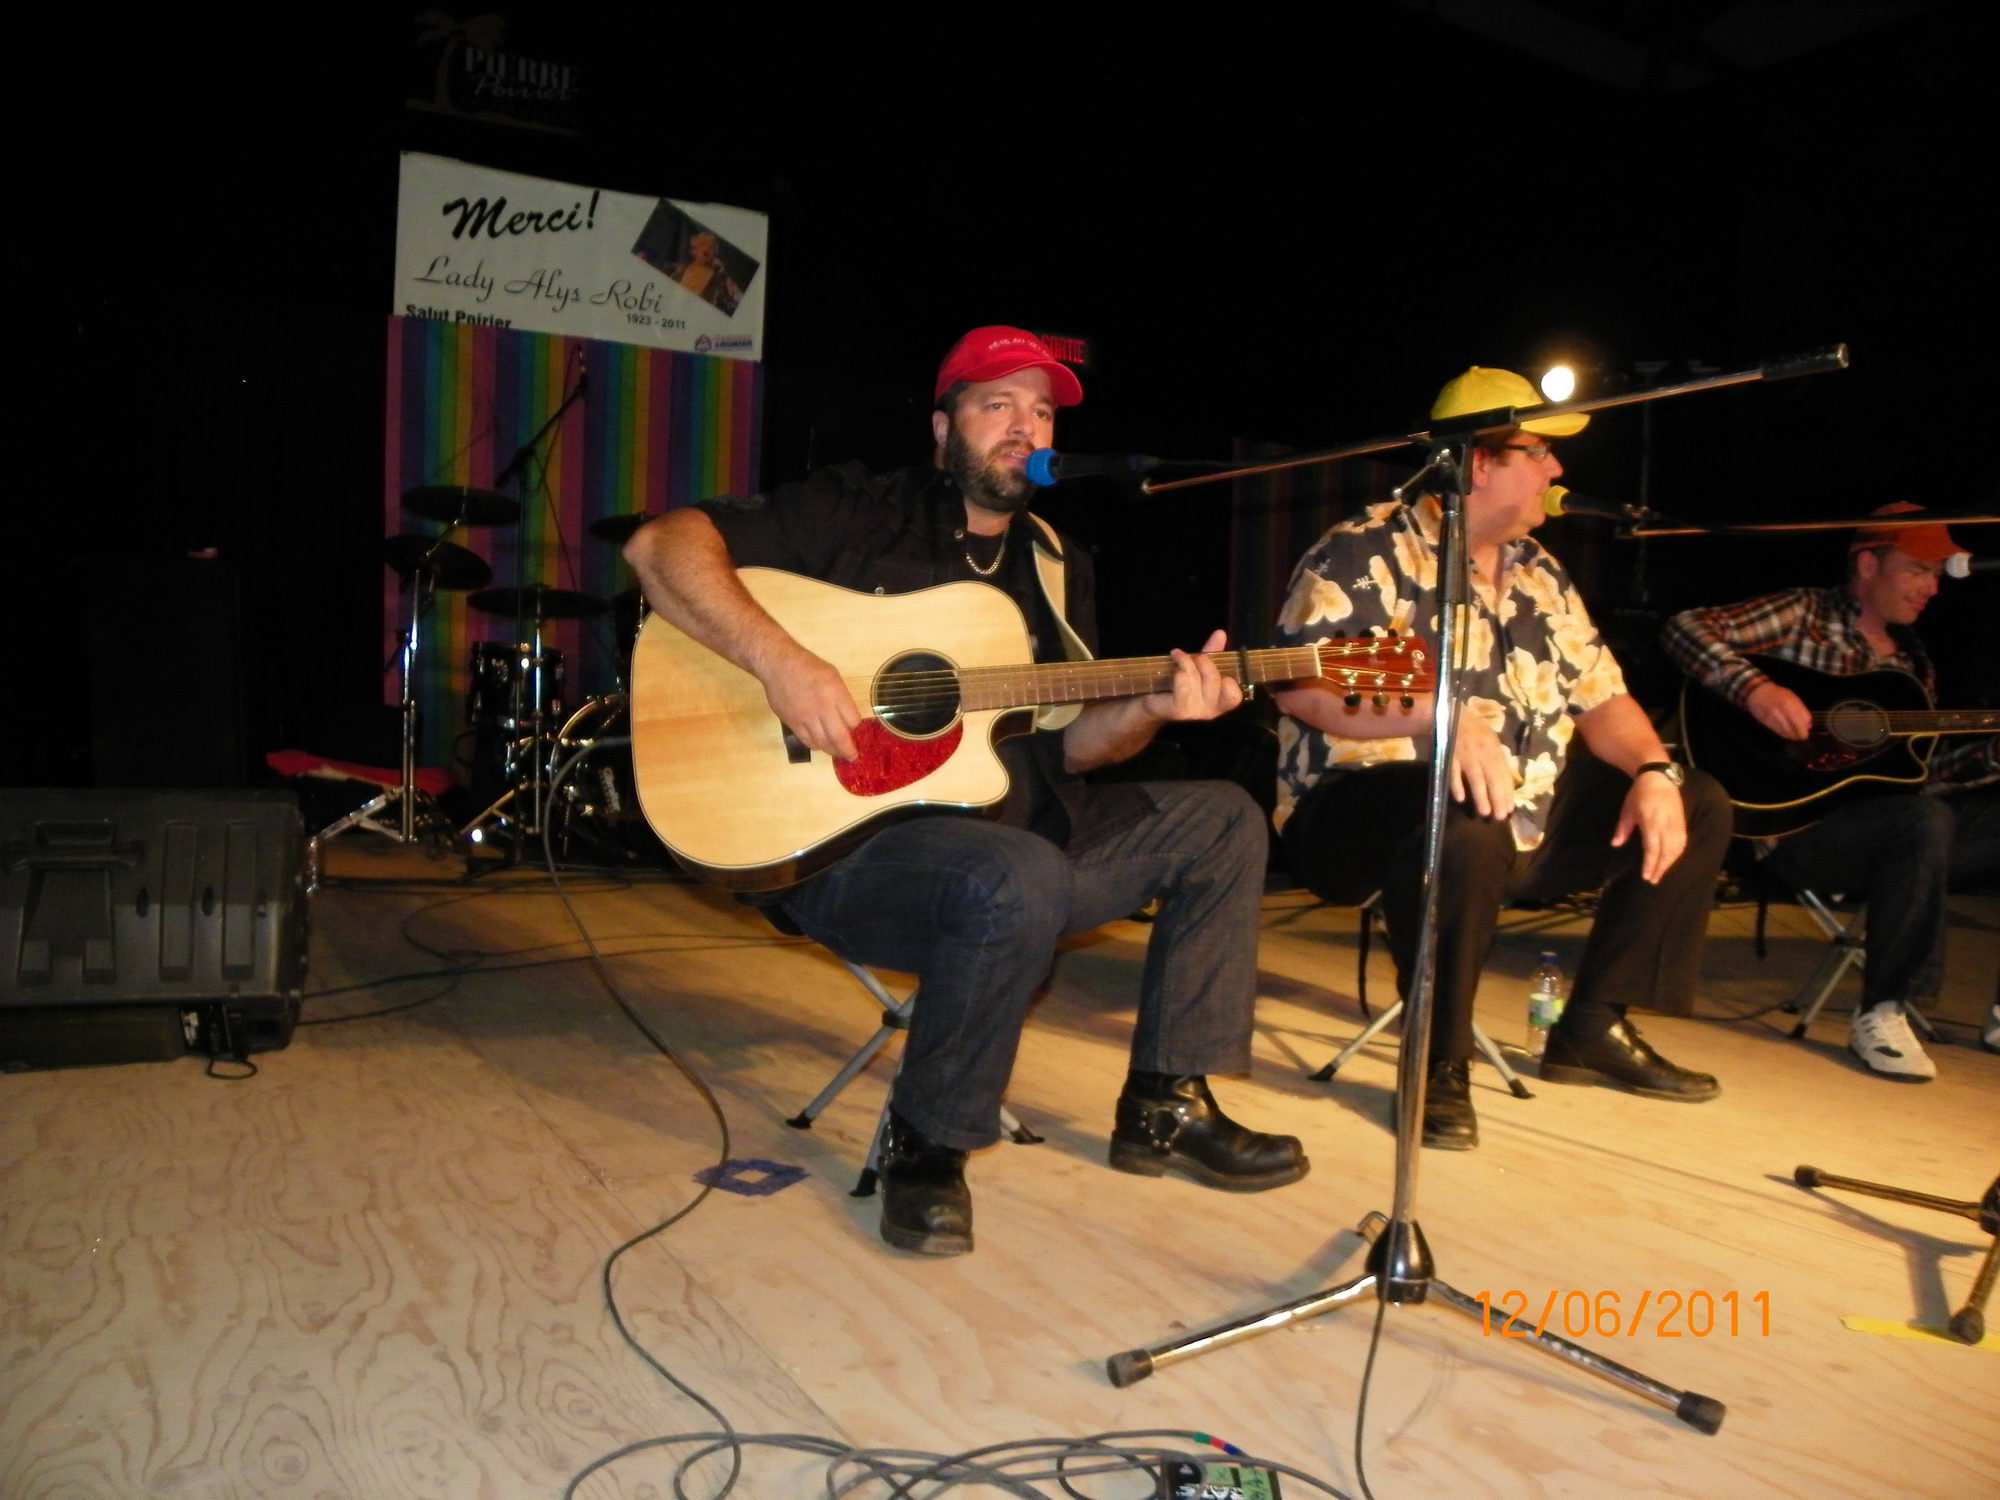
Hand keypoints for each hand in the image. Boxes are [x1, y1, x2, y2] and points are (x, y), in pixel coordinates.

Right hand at [762, 645, 863, 760]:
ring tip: (837, 752)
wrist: (778, 666)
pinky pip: (807, 741)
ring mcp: (806, 718)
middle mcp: (822, 708)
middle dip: (848, 750)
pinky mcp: (793, 723)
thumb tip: (848, 718)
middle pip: (840, 738)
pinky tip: (820, 744)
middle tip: (852, 756)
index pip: (853, 721)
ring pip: (823, 743)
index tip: (857, 731)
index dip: (856, 729)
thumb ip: (842, 697)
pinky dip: (816, 746)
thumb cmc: (808, 666)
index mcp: (836, 694)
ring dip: (832, 751)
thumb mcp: (833, 676)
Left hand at [1141, 629, 1243, 723]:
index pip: (1234, 696)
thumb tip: (1221, 633)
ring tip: (1179, 655)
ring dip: (1187, 662)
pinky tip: (1174, 658)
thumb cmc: (1179, 684)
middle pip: (1215, 681)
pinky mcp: (1178, 709)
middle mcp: (1210, 711)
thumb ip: (1213, 652)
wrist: (1151, 700)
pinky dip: (1180, 667)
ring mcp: (1194, 712)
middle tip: (1196, 655)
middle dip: (1205, 661)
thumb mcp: (1198, 667)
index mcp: (1220, 702)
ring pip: (1196, 679)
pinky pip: (1183, 684)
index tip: (1218, 666)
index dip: (1230, 680)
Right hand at [1448, 713, 1516, 819]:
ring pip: (1475, 777)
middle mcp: (1483, 752)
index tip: (1509, 809)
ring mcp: (1466, 753)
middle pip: (1493, 778)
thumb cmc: (1475, 730)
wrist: (1451, 713)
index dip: (1507, 792)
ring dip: (1481, 795)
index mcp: (1495, 749)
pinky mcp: (1449, 754)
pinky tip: (1460, 798)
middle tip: (1500, 817)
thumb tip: (1507, 781)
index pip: (1504, 774)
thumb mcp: (1491, 740)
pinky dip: (1457, 784)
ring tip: (1485, 812)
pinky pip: (1453, 772)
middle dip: (1497, 797)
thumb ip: (1498, 759)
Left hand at [1610, 771, 1687, 883]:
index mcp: (1652, 822)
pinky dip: (1677, 854)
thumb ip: (1623, 829)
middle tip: (1652, 880)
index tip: (1645, 876)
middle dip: (1659, 868)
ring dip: (1669, 864)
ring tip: (1660, 873)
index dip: (1650, 864)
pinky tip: (1670, 861)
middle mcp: (1667, 825)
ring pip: (1676, 849)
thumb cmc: (1640, 793)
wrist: (1659, 778)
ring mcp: (1677, 824)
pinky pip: (1682, 843)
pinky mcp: (1682, 823)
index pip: (1652, 848)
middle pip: (1666, 852)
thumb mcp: (1627, 810)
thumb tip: (1615, 844)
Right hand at [1746, 681, 1811, 740]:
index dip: (1807, 724)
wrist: (1758, 692)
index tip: (1807, 726)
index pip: (1805, 718)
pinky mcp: (1768, 722)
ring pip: (1789, 731)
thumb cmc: (1777, 694)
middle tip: (1804, 736)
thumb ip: (1800, 709)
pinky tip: (1788, 734)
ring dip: (1794, 736)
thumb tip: (1808, 724)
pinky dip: (1785, 734)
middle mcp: (1784, 710)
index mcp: (1792, 702)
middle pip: (1798, 727)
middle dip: (1803, 734)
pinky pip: (1779, 732)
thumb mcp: (1792, 697)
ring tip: (1796, 736)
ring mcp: (1775, 716)